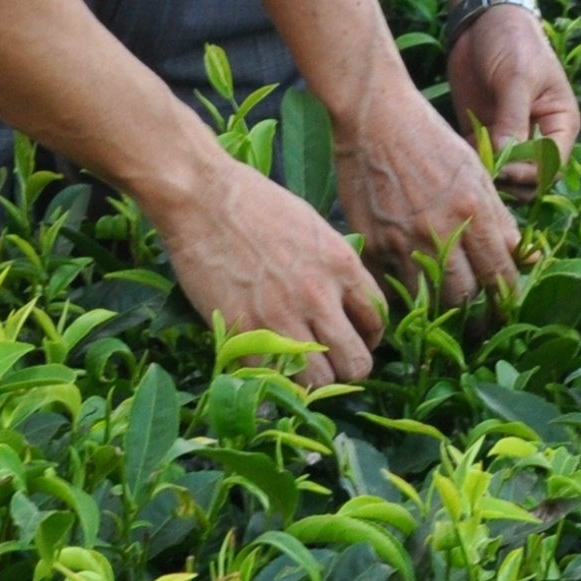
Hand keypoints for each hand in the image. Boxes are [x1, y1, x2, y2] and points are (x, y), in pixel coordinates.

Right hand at [145, 156, 388, 386]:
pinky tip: (268, 365)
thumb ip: (333, 267)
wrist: (203, 199)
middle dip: (347, 367)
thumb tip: (341, 299)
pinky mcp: (245, 334)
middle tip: (330, 361)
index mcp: (342, 265)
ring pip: (320, 381)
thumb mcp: (313, 227)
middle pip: (357, 363)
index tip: (353, 338)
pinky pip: (275, 379)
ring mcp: (282, 318)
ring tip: (299, 368)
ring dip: (313, 380)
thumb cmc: (255, 203)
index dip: (368, 337)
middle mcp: (320, 297)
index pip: (377, 321)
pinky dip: (275, 380)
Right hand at [341, 75, 519, 303]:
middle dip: (473, 311)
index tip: (507, 307)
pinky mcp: (373, 243)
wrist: (375, 118)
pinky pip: (391, 287)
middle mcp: (440, 230)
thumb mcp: (475, 171)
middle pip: (464, 295)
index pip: (499, 272)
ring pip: (427, 298)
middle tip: (476, 319)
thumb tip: (524, 256)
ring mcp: (403, 240)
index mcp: (473, 210)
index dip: (506, 296)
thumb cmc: (430, 138)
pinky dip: (401, 295)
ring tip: (443, 310)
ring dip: (438, 308)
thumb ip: (499, 216)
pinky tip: (408, 293)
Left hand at [448, 3, 578, 193]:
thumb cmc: (513, 41)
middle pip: (530, 179)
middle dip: (510, 181)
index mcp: (560, 123)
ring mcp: (510, 136)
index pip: (552, 165)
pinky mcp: (483, 132)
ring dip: (489, 176)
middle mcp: (538, 135)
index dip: (531, 174)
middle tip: (484, 171)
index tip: (504, 168)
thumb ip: (513, 118)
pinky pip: (480, 162)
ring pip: (505, 176)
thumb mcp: (517, 77)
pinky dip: (471, 165)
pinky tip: (457, 154)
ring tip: (470, 165)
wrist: (484, 19)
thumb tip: (506, 159)